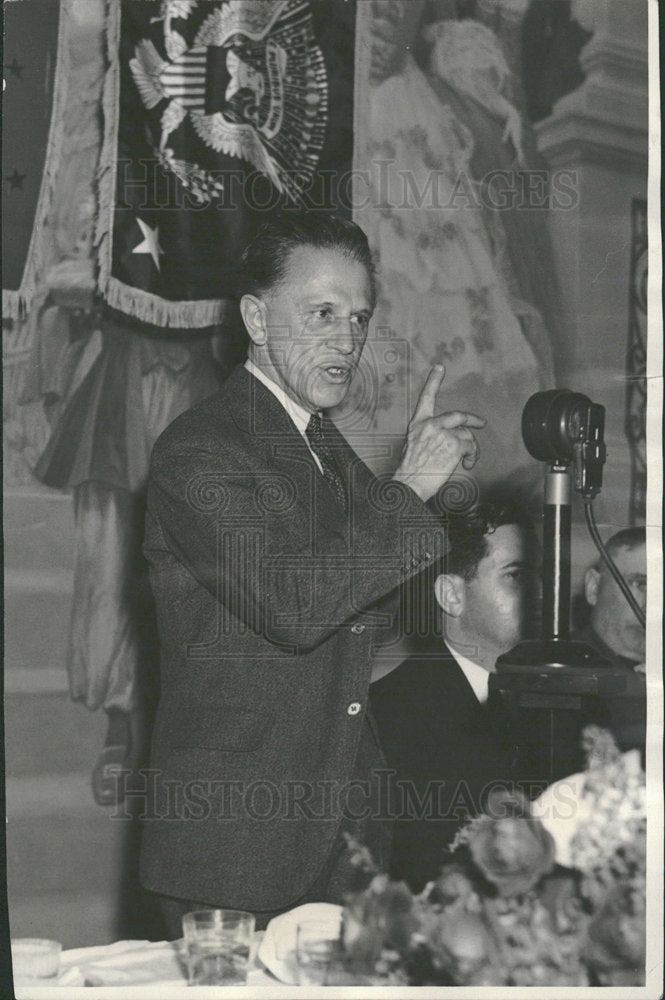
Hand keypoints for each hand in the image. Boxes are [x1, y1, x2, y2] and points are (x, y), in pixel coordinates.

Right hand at [392, 365, 485, 501]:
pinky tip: (467, 464)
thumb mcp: (413, 445)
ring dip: (471, 448)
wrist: (410, 483)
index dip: (433, 381)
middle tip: (481, 423)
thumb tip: (449, 438)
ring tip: (467, 460)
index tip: (440, 367)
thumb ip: (429, 435)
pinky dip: (472, 456)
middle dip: (472, 420)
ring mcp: (443, 433)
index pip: (426, 398)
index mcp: (418, 424)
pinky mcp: (454, 444)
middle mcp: (430, 425)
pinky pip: (471, 446)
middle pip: (458, 416)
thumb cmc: (411, 470)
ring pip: (467, 435)